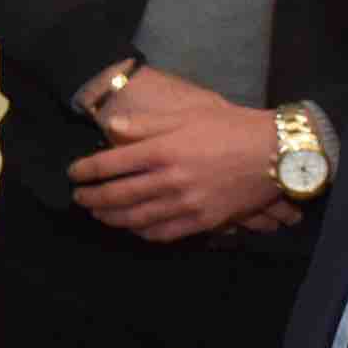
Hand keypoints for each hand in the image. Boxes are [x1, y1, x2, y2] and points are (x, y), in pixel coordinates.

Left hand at [72, 65, 286, 242]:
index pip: (111, 164)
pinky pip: (164, 233)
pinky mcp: (202, 221)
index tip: (73, 174)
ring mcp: (186, 204)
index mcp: (163, 150)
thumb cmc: (231, 127)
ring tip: (98, 215)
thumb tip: (112, 128)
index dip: (87, 170)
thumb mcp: (188, 115)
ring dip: (112, 218)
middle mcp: (170, 179)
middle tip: (79, 199)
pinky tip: (133, 229)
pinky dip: (142, 233)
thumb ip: (147, 124)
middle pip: (118, 195)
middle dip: (92, 198)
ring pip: (137, 218)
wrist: (274, 152)